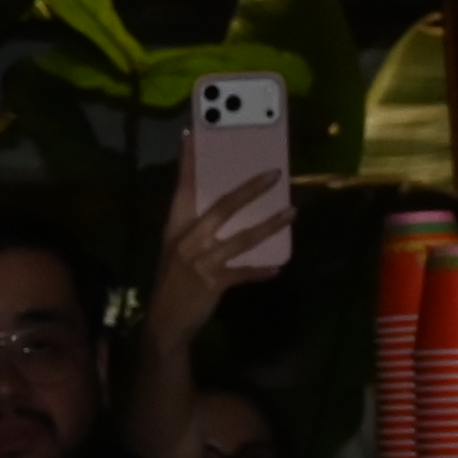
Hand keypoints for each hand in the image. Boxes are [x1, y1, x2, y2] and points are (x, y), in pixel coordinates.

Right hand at [149, 154, 293, 334]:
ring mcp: (199, 261)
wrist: (165, 323)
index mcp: (176, 226)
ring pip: (241, 238)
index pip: (183, 187)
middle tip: (274, 174)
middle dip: (250, 189)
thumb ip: (196, 227)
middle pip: (223, 207)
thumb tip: (227, 205)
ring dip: (270, 225)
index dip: (187, 161)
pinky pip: (244, 272)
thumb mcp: (178, 249)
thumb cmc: (175, 282)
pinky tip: (278, 266)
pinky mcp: (212, 283)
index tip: (192, 134)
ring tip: (292, 213)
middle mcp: (187, 239)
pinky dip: (262, 270)